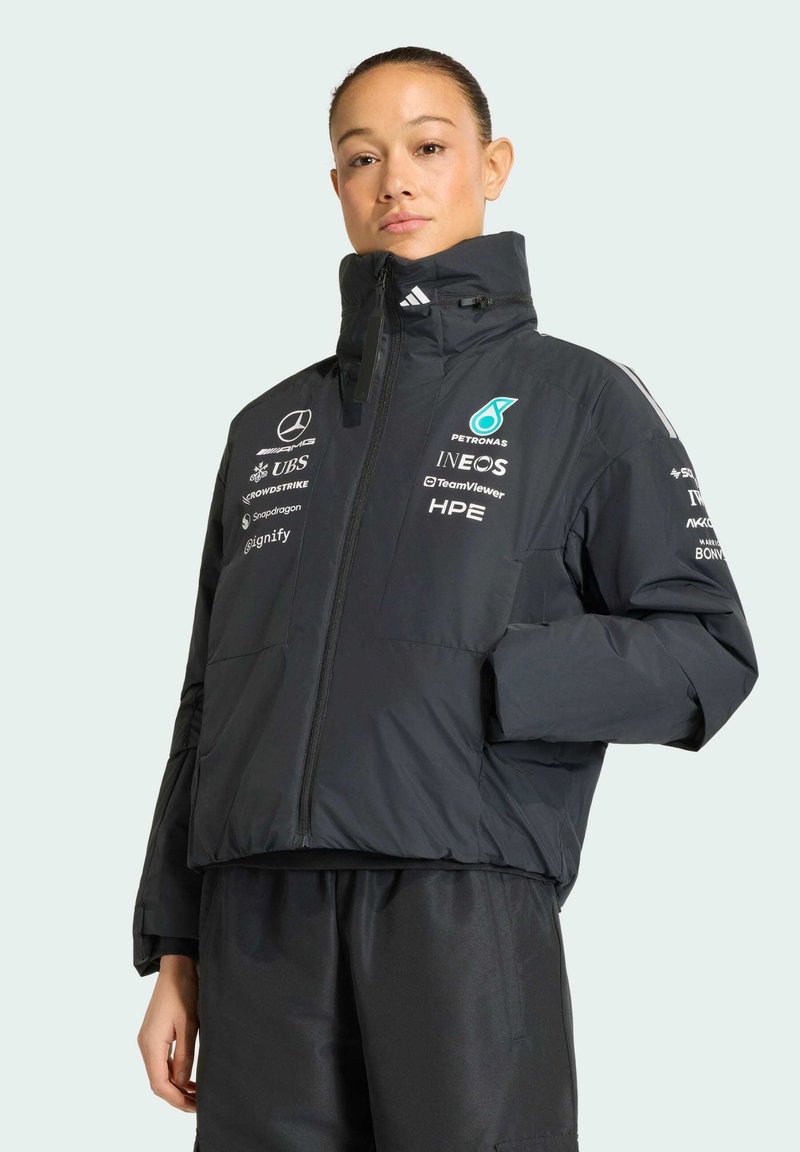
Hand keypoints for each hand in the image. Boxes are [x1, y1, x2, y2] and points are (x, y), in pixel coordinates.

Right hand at [137, 955, 198, 1110]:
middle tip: (198, 1103)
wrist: (176, 967)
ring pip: (159, 1073)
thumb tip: (181, 1083)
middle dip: (176, 1096)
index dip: (176, 1099)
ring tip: (196, 1093)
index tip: (195, 1106)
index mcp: (151, 1043)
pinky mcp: (154, 1035)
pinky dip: (173, 1072)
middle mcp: (145, 1044)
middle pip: (157, 1081)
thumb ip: (184, 1056)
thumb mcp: (189, 1025)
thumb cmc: (184, 991)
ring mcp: (148, 1040)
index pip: (159, 1083)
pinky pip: (160, 1061)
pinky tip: (188, 1076)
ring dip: (175, 1085)